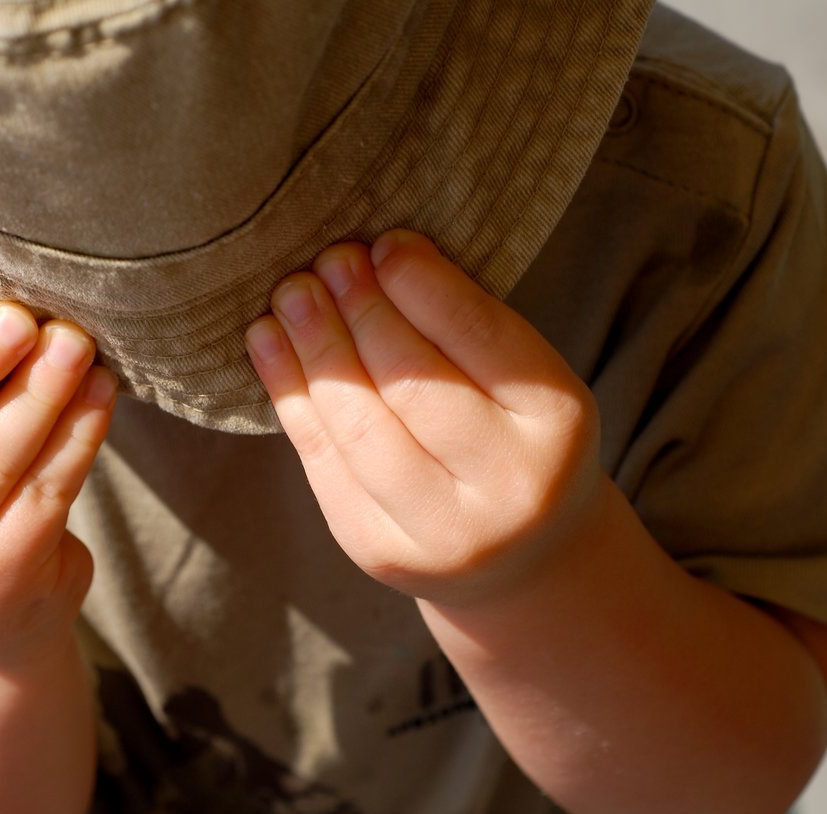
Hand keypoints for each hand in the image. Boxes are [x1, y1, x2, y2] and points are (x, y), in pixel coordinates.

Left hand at [245, 230, 601, 604]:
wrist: (521, 556)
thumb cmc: (513, 436)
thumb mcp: (521, 378)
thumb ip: (463, 327)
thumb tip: (372, 255)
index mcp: (558, 422)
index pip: (480, 339)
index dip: (422, 286)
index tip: (383, 243)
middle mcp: (510, 487)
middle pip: (414, 385)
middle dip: (362, 312)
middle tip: (328, 260)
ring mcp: (442, 531)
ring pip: (360, 428)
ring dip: (315, 350)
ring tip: (290, 295)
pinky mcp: (377, 551)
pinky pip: (322, 462)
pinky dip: (290, 396)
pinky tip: (268, 344)